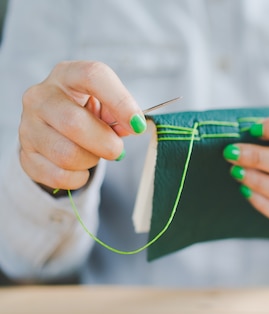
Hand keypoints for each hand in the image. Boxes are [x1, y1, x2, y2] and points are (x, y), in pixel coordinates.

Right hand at [19, 60, 146, 190]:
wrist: (56, 128)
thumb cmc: (88, 112)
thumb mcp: (107, 105)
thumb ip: (121, 113)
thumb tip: (132, 126)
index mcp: (67, 75)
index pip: (93, 76)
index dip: (120, 102)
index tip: (137, 125)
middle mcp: (41, 96)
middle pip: (74, 123)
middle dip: (105, 143)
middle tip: (117, 149)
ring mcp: (28, 125)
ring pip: (66, 154)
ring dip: (91, 161)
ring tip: (94, 154)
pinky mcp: (26, 153)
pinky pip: (58, 176)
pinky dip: (78, 178)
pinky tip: (80, 168)